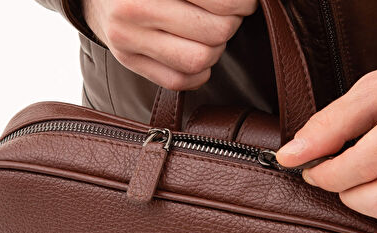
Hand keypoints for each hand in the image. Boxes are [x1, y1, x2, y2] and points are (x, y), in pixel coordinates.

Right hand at [82, 0, 257, 89]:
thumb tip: (244, 3)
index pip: (219, 2)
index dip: (242, 3)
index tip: (246, 2)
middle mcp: (134, 10)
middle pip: (216, 32)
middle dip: (232, 24)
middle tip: (230, 14)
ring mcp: (129, 40)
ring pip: (200, 60)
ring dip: (217, 48)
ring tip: (211, 32)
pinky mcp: (130, 62)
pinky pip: (181, 80)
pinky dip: (200, 71)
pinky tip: (197, 51)